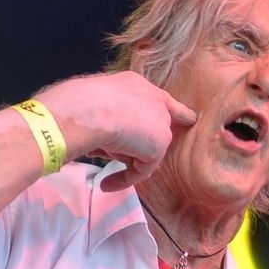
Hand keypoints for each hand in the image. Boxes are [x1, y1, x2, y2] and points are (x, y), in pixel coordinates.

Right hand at [34, 71, 196, 191]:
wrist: (89, 109)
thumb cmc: (79, 101)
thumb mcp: (93, 101)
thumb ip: (105, 113)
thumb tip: (102, 135)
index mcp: (134, 84)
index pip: (159, 99)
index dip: (172, 111)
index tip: (189, 118)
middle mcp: (153, 99)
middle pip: (155, 127)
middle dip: (139, 142)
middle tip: (115, 150)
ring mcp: (159, 122)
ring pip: (145, 149)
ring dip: (123, 158)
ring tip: (99, 156)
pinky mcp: (158, 146)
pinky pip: (141, 170)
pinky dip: (124, 179)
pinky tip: (106, 184)